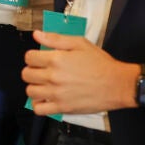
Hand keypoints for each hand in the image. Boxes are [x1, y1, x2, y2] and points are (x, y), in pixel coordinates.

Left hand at [22, 31, 138, 114]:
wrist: (117, 84)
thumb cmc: (100, 63)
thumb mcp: (80, 44)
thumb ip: (56, 39)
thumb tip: (37, 34)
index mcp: (56, 59)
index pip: (29, 57)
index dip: (33, 56)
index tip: (40, 58)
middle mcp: (53, 77)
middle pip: (26, 74)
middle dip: (32, 70)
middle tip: (42, 71)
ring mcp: (56, 94)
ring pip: (30, 91)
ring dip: (34, 87)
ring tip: (44, 84)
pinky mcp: (62, 108)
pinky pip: (39, 109)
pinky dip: (39, 104)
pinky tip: (46, 99)